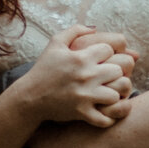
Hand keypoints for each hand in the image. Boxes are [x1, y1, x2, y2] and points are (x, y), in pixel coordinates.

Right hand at [19, 25, 134, 128]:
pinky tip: (104, 111)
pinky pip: (106, 119)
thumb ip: (75, 30)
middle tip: (109, 77)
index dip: (108, 53)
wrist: (30, 96)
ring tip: (108, 93)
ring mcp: (85, 96)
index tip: (101, 60)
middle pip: (118, 71)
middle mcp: (86, 76)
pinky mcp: (82, 113)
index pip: (110, 50)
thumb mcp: (55, 43)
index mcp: (80, 58)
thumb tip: (95, 28)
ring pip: (116, 94)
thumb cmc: (43, 69)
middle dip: (115, 72)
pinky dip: (109, 117)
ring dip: (114, 94)